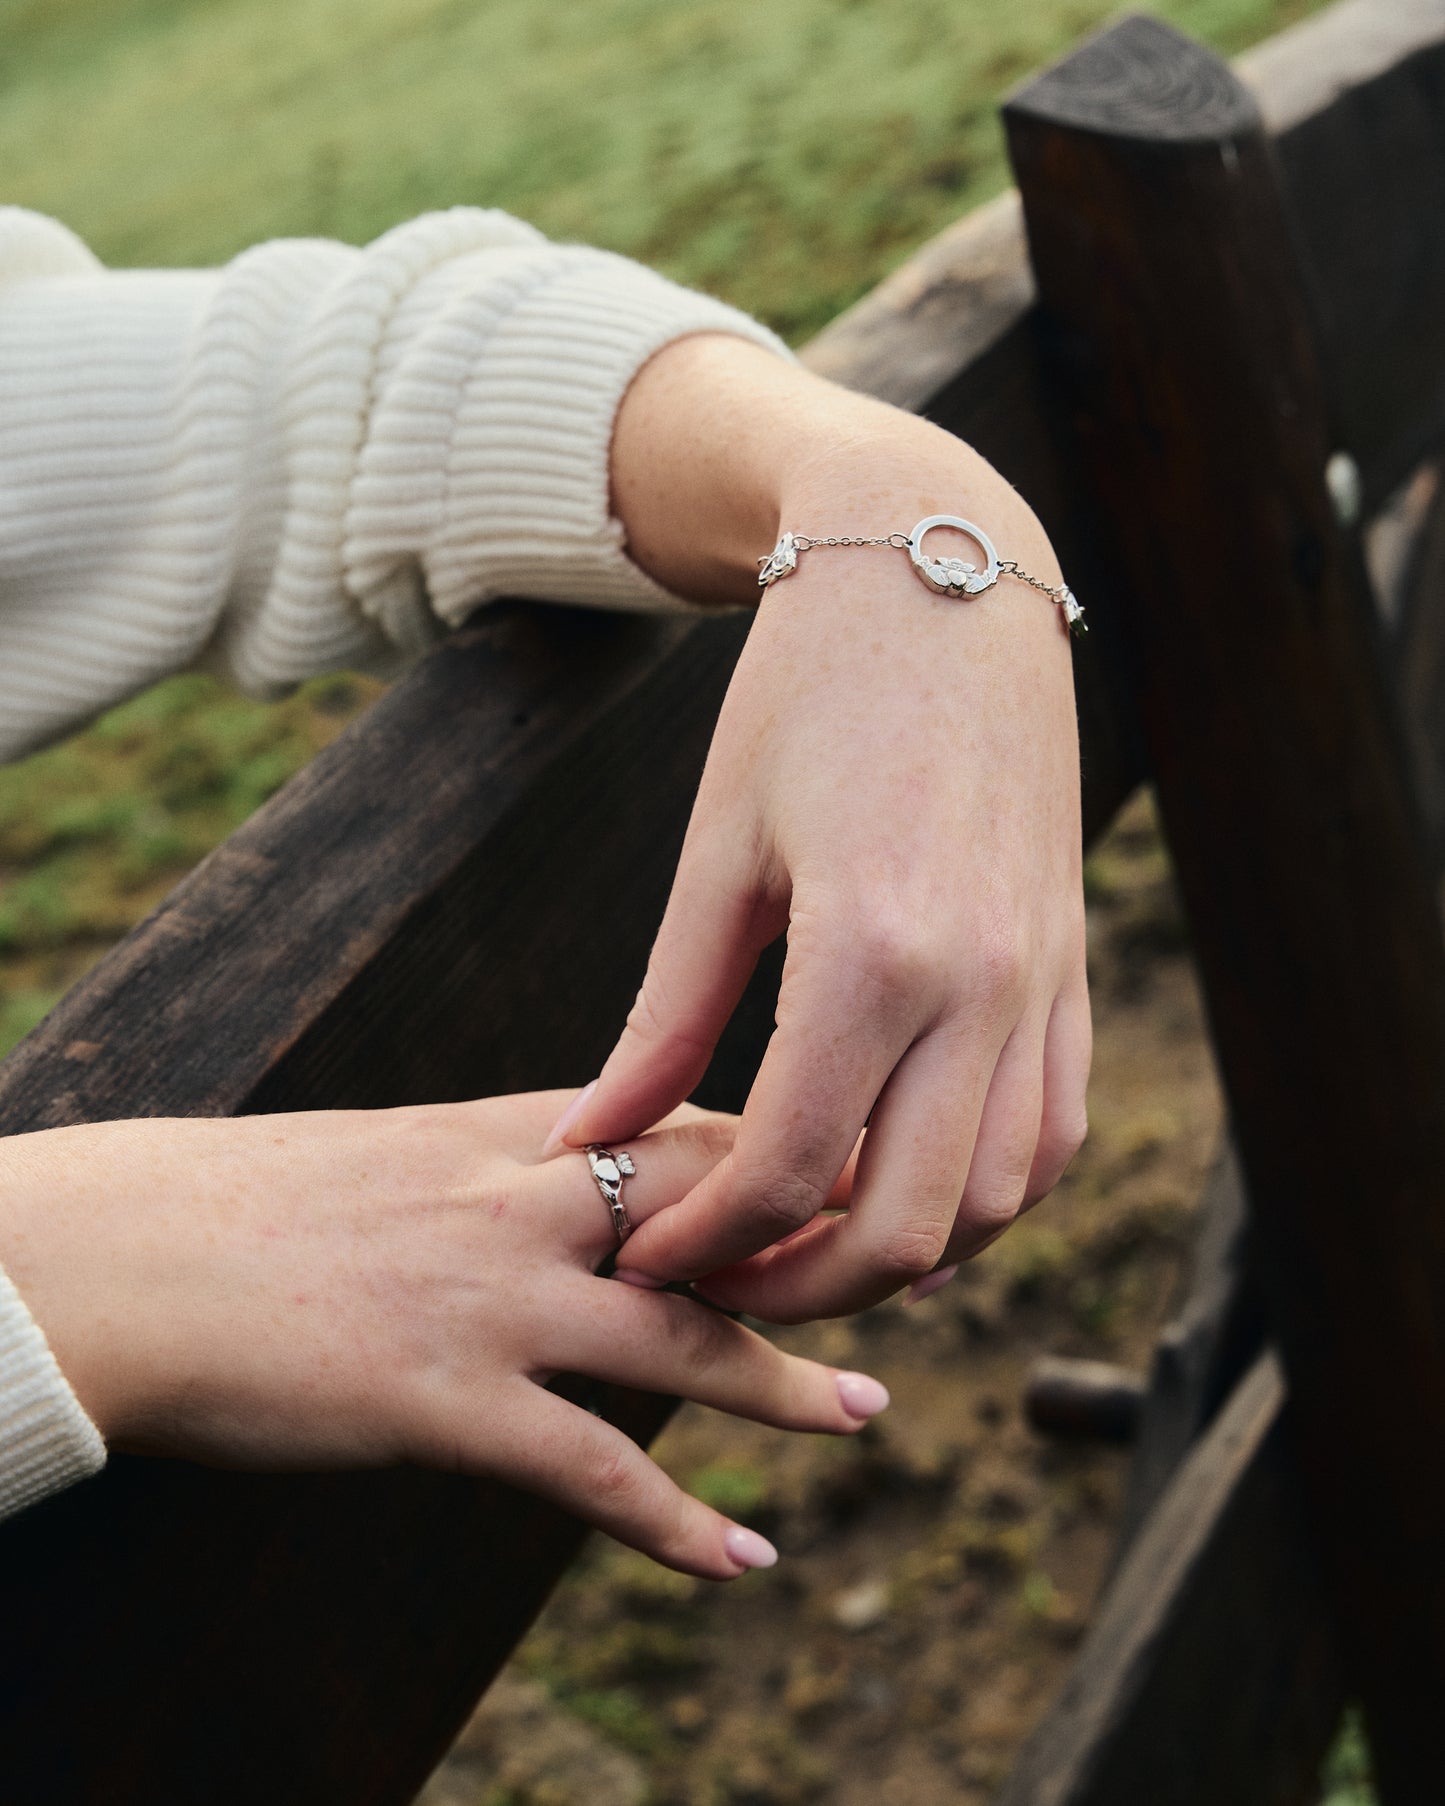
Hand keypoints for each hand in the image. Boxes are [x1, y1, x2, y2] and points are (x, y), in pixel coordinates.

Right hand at [0, 1096, 887, 1575]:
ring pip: (682, 1340)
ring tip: (867, 1417)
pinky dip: (674, 1523)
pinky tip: (736, 1561)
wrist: (131, 1258)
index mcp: (505, 1132)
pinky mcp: (446, 1400)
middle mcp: (518, 1203)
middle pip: (711, 1220)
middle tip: (910, 1281)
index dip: (778, 1158)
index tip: (852, 1177)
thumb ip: (493, 1159)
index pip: (681, 1128)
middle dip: (816, 1255)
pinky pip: (592, 1470)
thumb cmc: (249, 1203)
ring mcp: (491, 1301)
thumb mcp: (391, 1148)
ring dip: (786, 1388)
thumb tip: (566, 1175)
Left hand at [553, 336, 1089, 1319]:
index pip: (789, 1169)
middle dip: (799, 1286)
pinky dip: (986, 1194)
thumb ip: (661, 1017)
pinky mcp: (1071, 969)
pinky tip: (905, 1190)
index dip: (704, 1243)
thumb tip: (585, 1140)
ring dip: (904, 1255)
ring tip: (805, 1243)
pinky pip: (1051, 1132)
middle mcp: (983, 985)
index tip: (641, 1255)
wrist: (939, 581)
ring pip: (1000, 1200)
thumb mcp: (717, 857)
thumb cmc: (803, 700)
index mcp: (874, 951)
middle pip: (906, 1224)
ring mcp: (1045, 981)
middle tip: (718, 1281)